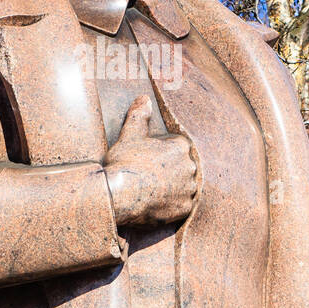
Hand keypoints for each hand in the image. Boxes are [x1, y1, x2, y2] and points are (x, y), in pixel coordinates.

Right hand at [104, 95, 197, 226]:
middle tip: (150, 177)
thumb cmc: (124, 163)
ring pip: (184, 187)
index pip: (177, 148)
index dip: (162, 154)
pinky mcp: (184, 208)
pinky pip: (181, 206)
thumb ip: (140, 115)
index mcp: (180, 147)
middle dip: (170, 172)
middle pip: (183, 168)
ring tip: (153, 192)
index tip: (150, 160)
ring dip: (174, 189)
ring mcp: (188, 189)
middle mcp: (189, 166)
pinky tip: (157, 204)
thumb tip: (144, 99)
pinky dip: (172, 206)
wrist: (119, 194)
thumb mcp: (129, 134)